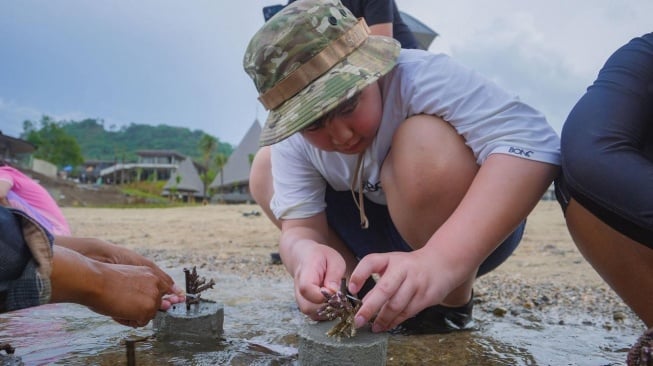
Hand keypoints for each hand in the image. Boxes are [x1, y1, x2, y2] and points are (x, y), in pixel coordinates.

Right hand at [50, 246, 183, 326]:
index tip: (178, 299)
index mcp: (151, 272)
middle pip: (158, 304)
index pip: (169, 286)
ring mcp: (154, 296)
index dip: (172, 295)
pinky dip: (129, 321)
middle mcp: (157, 283)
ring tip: (119, 306)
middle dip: (143, 308)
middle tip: (125, 304)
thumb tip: (158, 301)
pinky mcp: (149, 308)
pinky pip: (141, 322)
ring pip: (149, 314)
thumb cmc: (105, 279)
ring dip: (134, 315)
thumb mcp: (130, 277)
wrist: (95, 280)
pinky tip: (118, 312)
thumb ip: (143, 286)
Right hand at [289, 243, 347, 319]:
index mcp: (305, 273)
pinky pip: (316, 317)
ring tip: (337, 298)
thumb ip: (334, 275)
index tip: (334, 290)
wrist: (305, 258)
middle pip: (309, 308)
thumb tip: (334, 293)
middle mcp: (298, 290)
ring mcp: (300, 300)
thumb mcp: (334, 260)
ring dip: (329, 311)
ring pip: (313, 315)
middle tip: (339, 296)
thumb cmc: (322, 258)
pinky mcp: (305, 307)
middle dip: (329, 306)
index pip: (307, 289)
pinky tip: (334, 303)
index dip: (323, 294)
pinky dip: (328, 313)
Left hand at [348, 250, 453, 332]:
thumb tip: (363, 303)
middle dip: (370, 307)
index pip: (371, 262)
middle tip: (358, 320)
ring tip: (374, 327)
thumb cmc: (410, 267)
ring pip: (396, 305)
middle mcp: (403, 269)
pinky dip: (395, 321)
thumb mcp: (393, 266)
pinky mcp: (426, 296)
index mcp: (390, 259)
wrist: (442, 263)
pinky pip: (407, 312)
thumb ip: (378, 282)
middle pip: (384, 289)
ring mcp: (416, 282)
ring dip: (383, 318)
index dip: (359, 275)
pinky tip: (387, 325)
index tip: (351, 289)